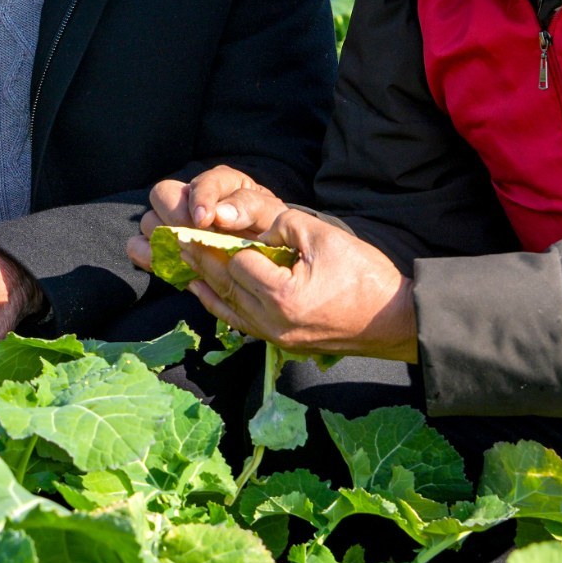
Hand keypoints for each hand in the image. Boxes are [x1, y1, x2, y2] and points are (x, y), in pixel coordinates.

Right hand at [126, 165, 290, 274]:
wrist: (267, 259)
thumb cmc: (270, 231)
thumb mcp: (270, 215)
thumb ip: (249, 207)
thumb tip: (219, 215)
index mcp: (220, 184)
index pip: (201, 182)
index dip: (200, 200)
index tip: (205, 221)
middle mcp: (191, 198)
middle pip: (162, 195)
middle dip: (175, 217)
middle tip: (194, 239)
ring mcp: (174, 223)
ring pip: (149, 222)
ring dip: (163, 238)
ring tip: (185, 255)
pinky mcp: (165, 248)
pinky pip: (140, 247)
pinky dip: (149, 257)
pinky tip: (170, 266)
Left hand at [175, 211, 417, 360]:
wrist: (394, 321)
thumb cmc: (365, 276)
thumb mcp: (326, 237)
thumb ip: (285, 224)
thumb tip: (257, 225)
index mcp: (282, 294)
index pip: (236, 261)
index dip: (226, 240)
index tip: (205, 222)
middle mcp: (271, 320)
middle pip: (224, 283)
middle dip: (195, 256)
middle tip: (167, 234)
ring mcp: (274, 335)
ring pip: (226, 303)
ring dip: (200, 278)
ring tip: (176, 256)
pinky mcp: (280, 341)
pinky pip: (238, 322)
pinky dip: (217, 304)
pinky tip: (199, 291)